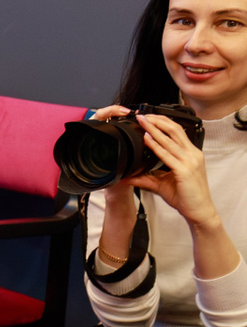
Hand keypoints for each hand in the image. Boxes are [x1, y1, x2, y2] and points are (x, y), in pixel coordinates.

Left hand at [128, 110, 219, 227]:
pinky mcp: (184, 170)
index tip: (148, 118)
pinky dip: (156, 146)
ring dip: (154, 129)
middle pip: (175, 130)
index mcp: (190, 154)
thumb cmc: (185, 196)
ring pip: (171, 139)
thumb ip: (147, 177)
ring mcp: (190, 161)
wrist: (198, 211)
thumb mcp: (162, 184)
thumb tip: (129, 176)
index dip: (163, 123)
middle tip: (142, 115)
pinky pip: (167, 155)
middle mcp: (192, 154)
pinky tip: (147, 139)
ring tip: (142, 121)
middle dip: (157, 121)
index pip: (177, 132)